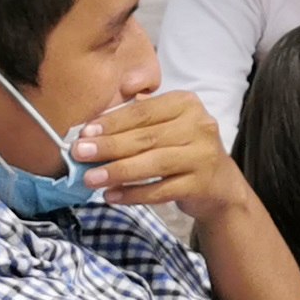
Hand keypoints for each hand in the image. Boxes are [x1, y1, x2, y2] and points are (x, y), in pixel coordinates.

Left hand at [70, 90, 258, 220]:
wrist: (219, 184)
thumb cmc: (182, 149)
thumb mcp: (166, 125)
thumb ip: (137, 119)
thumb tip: (91, 129)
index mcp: (186, 104)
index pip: (143, 111)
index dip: (112, 123)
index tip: (84, 133)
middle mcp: (199, 125)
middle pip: (147, 137)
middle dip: (109, 146)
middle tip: (79, 154)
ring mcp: (203, 155)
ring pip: (154, 163)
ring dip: (118, 171)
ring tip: (90, 179)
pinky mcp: (202, 184)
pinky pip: (161, 190)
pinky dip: (133, 194)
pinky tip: (111, 196)